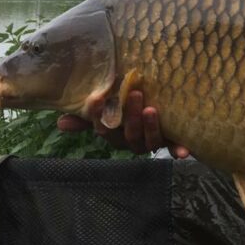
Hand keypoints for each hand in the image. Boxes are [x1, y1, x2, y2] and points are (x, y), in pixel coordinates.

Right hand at [57, 90, 190, 158]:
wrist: (165, 113)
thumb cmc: (131, 111)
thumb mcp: (111, 109)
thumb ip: (90, 115)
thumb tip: (61, 122)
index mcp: (117, 134)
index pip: (104, 128)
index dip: (99, 116)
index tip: (97, 98)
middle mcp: (134, 141)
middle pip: (129, 134)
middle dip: (130, 116)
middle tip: (135, 94)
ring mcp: (152, 141)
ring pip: (149, 140)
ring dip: (150, 127)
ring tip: (152, 109)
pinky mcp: (172, 141)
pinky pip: (174, 147)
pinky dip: (178, 149)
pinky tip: (183, 151)